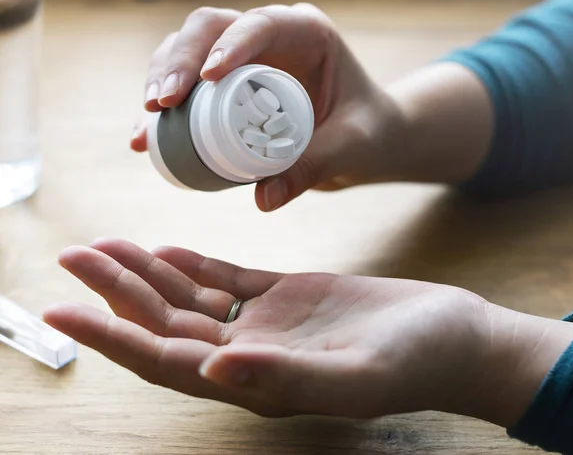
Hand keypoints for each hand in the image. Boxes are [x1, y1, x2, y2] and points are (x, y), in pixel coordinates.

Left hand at [45, 238, 489, 417]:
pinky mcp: (287, 297)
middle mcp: (251, 356)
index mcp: (258, 383)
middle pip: (166, 324)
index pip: (166, 362)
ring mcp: (267, 325)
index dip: (112, 338)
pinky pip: (227, 280)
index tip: (62, 313)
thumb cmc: (418, 362)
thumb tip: (212, 367)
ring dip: (146, 274)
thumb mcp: (357, 374)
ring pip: (190, 299)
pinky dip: (193, 265)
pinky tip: (166, 250)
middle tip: (71, 257)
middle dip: (115, 294)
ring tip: (103, 247)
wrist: (453, 337)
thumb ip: (285, 376)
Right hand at [131, 4, 405, 210]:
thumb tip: (263, 199)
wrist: (364, 140)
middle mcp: (269, 37)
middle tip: (160, 103)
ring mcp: (244, 59)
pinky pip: (188, 89)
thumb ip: (314, 167)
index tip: (206, 79)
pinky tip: (146, 139)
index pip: (260, 24)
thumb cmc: (367, 134)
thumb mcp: (350, 149)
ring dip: (160, 82)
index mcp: (306, 33)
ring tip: (146, 127)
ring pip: (187, 52)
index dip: (228, 44)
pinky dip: (166, 112)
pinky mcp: (228, 87)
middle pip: (208, 29)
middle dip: (178, 61)